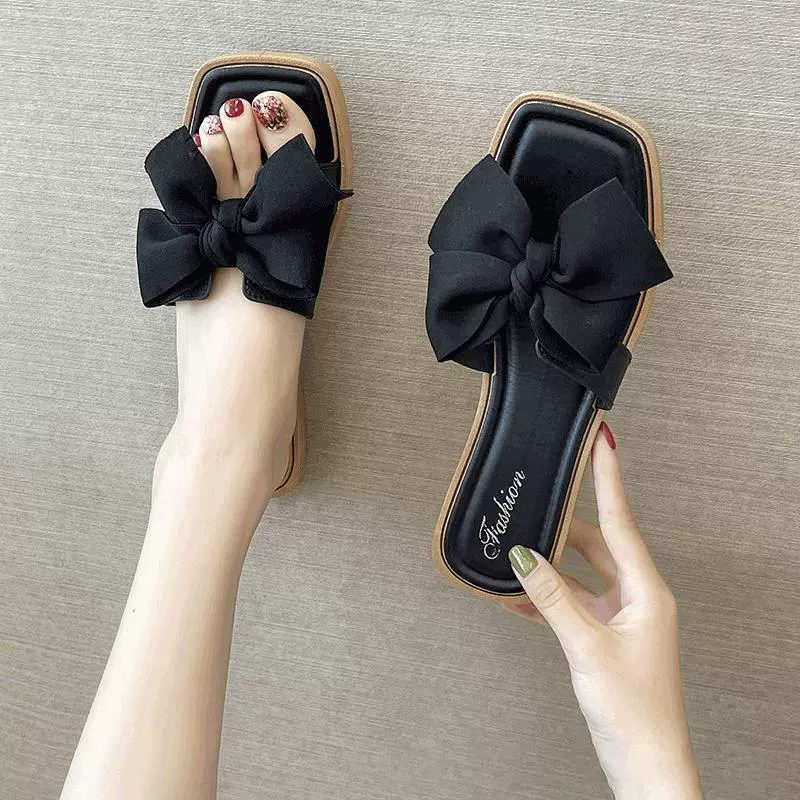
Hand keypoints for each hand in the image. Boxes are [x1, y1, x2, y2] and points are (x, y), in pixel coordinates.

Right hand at [509, 423, 702, 799]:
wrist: (645, 765)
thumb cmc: (633, 713)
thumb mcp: (586, 647)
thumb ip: (552, 597)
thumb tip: (524, 556)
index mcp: (647, 591)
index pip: (621, 521)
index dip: (609, 478)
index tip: (602, 441)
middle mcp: (638, 597)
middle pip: (597, 543)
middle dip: (565, 523)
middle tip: (543, 495)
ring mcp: (623, 617)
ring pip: (582, 573)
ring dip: (551, 565)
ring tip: (519, 549)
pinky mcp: (607, 635)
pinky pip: (574, 602)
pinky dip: (548, 597)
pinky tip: (518, 596)